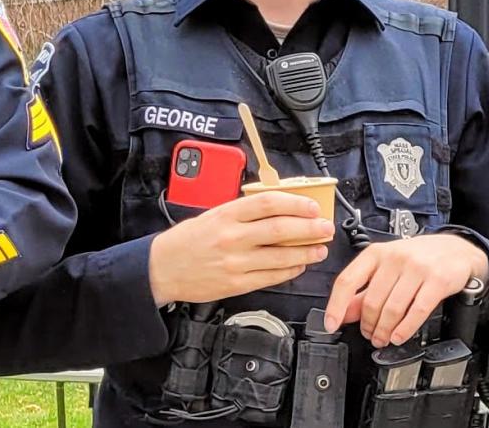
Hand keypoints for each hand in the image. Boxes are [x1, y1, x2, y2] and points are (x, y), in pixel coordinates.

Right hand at [147, 192, 333, 305]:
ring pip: (280, 256)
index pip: (269, 204)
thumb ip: (244, 212)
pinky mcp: (236, 284)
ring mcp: (235, 262)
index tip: (312, 207)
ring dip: (306, 252)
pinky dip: (290, 270)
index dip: (296, 204)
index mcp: (226, 214)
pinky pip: (271, 277)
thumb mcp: (213, 215)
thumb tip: (280, 207)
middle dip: (310, 229)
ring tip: (319, 249)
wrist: (162, 269)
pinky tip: (299, 265)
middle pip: (280, 230)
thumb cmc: (187, 240)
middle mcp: (232, 237)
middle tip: (325, 228)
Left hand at [322, 233, 488, 346]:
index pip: (347, 280)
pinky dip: (404, 329)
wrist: (457, 250)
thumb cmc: (419, 258)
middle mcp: (395, 258)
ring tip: (383, 338)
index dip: (336, 306)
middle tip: (369, 335)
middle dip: (367, 325)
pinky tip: (399, 336)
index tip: (331, 324)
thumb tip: (343, 313)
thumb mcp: (387, 267)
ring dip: (384, 331)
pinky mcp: (437, 281)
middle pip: (371, 301)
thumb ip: (363, 290)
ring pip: (392, 309)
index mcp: (376, 253)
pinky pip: (416, 311)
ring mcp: (417, 268)